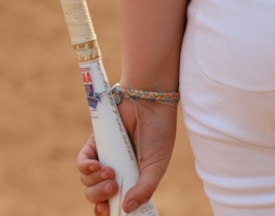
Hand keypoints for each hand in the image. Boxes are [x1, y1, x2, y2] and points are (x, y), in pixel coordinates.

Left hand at [76, 96, 177, 213]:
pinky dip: (86, 168)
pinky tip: (96, 165)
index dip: (108, 212)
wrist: (151, 103)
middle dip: (101, 197)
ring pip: (88, 182)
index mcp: (130, 180)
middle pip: (96, 196)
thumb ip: (144, 189)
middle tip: (113, 187)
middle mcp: (115, 172)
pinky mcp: (95, 144)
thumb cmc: (158, 133)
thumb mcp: (156, 166)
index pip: (112, 204)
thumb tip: (126, 209)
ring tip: (110, 171)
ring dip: (96, 182)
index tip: (109, 213)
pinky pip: (82, 163)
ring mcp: (104, 158)